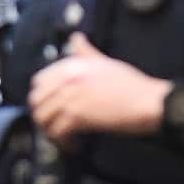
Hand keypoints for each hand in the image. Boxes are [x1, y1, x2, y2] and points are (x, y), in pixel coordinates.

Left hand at [28, 33, 167, 145]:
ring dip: (50, 131)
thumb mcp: (105, 61)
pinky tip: (73, 145)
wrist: (147, 101)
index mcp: (72, 66)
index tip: (50, 106)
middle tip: (53, 125)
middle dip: (42, 115)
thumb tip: (76, 38)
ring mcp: (72, 98)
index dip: (42, 96)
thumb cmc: (132, 84)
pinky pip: (58, 132)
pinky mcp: (79, 116)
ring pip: (43, 118)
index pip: (39, 81)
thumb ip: (86, 52)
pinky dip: (63, 142)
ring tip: (62, 138)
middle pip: (36, 100)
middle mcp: (68, 79)